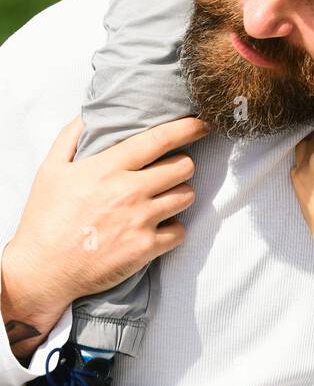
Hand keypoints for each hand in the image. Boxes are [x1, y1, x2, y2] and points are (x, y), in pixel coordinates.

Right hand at [1, 114, 206, 355]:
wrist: (40, 271)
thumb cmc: (45, 219)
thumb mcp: (50, 170)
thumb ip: (70, 137)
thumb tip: (88, 114)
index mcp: (109, 167)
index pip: (160, 139)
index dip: (187, 128)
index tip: (202, 124)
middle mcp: (129, 190)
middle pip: (183, 166)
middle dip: (182, 166)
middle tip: (172, 171)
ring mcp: (140, 220)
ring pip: (186, 196)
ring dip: (180, 195)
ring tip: (164, 199)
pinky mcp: (145, 248)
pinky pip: (180, 231)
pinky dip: (174, 230)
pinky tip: (158, 228)